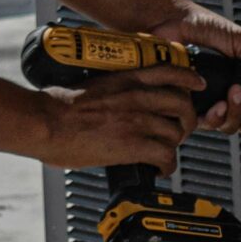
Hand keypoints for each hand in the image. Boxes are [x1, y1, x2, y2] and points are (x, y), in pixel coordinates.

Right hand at [34, 70, 199, 172]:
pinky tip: (158, 169)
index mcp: (126, 79)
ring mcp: (138, 120)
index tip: (196, 84)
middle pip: (182, 105)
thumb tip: (114, 103)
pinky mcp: (133, 144)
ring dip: (175, 145)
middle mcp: (137, 97)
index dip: (189, 79)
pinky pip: (166, 156)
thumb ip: (112, 92)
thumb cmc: (58, 106)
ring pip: (177, 132)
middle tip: (179, 130)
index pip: (170, 71)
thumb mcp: (92, 87)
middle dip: (187, 119)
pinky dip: (167, 166)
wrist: (44, 122)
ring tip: (165, 152)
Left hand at [139, 0, 240, 139]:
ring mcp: (211, 106)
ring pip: (233, 127)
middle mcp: (231, 99)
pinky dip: (217, 116)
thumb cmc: (205, 27)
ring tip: (234, 89)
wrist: (171, 21)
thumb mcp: (240, 40)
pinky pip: (208, 124)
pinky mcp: (190, 109)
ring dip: (238, 111)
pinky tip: (217, 104)